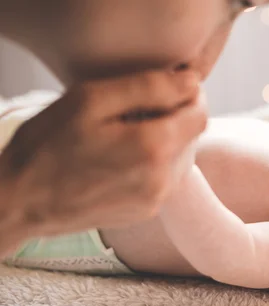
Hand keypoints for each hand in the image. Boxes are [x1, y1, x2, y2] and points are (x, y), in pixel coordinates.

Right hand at [0, 68, 205, 242]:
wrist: (20, 201)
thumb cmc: (47, 146)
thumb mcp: (90, 100)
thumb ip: (149, 88)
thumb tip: (191, 83)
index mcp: (153, 147)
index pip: (200, 113)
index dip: (189, 94)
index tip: (168, 86)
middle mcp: (163, 179)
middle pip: (192, 135)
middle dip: (174, 116)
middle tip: (135, 110)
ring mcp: (156, 200)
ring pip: (182, 157)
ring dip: (165, 140)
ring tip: (125, 134)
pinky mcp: (146, 211)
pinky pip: (167, 177)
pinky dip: (155, 162)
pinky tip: (123, 157)